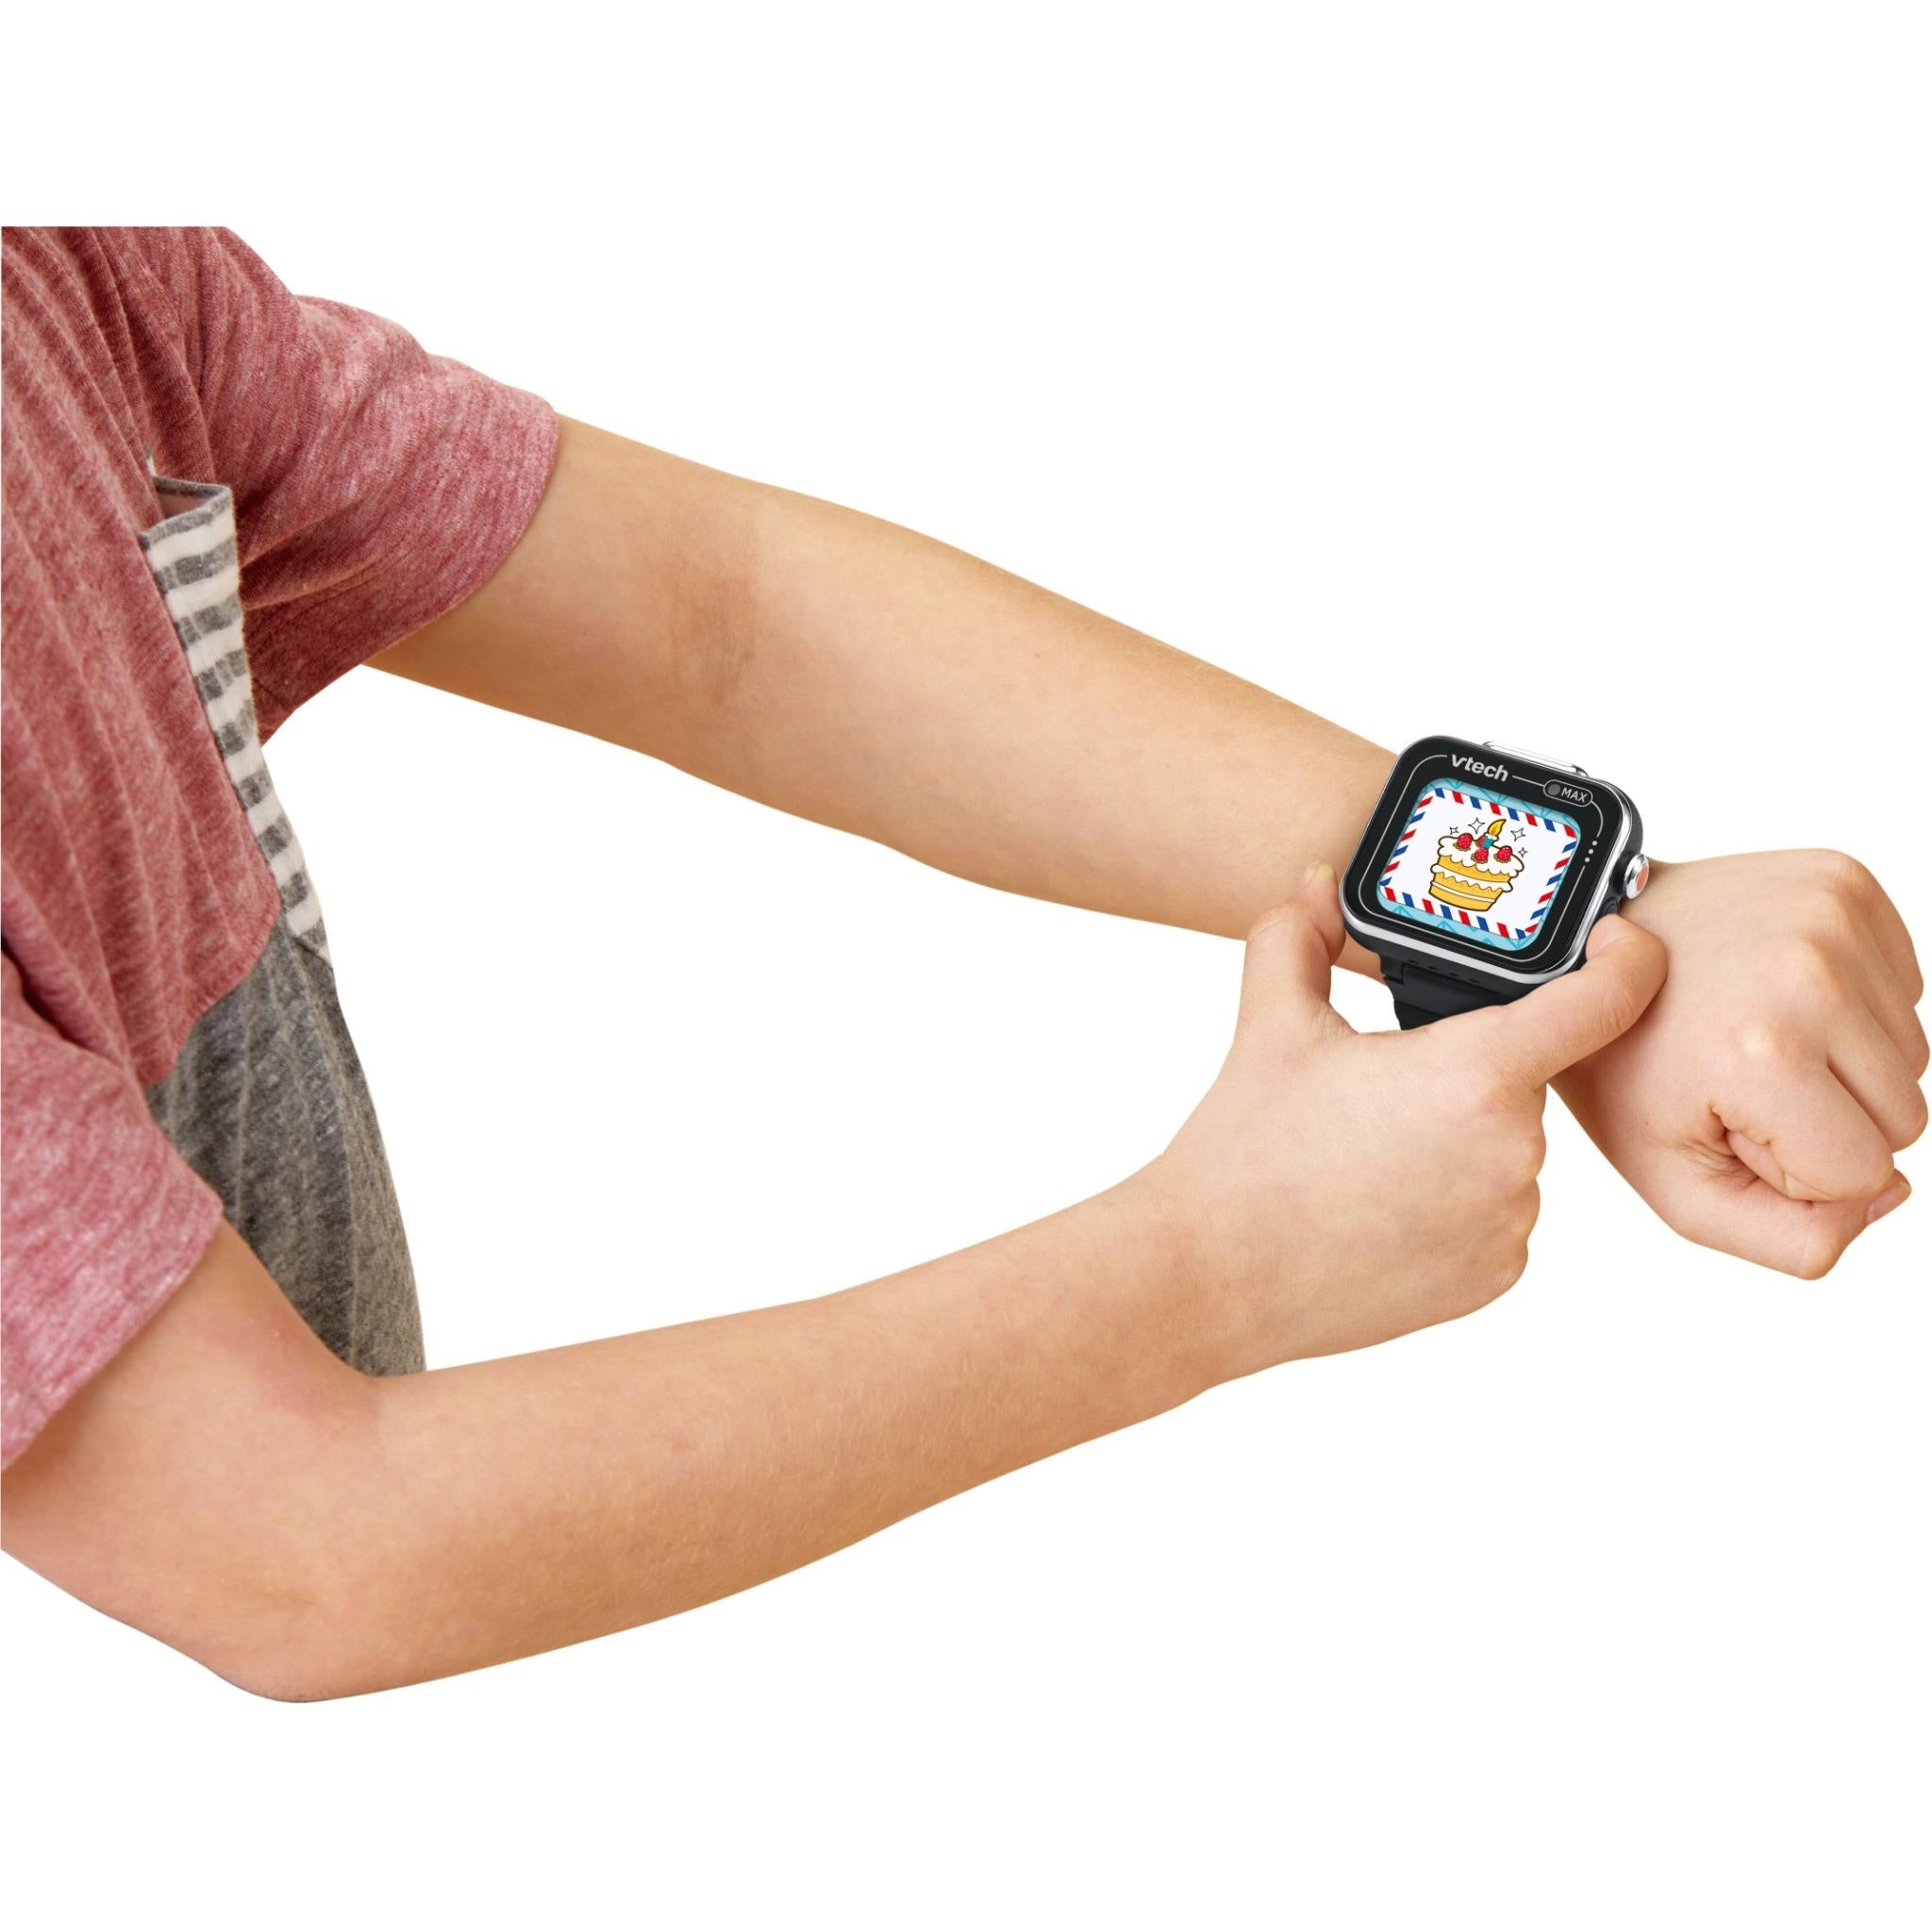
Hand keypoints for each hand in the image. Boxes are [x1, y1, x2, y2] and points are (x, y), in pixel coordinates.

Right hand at [1144, 864, 1667, 1373]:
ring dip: (1464, 1138)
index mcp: (1475, 1072)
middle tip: (1386, 1086)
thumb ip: (1299, 935)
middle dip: (1469, 1070)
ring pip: (1510, 1150)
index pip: (1604, 999)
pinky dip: (1457, 1203)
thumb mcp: (1272, 1024)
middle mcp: (1514, 1150)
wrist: (1215, 1274)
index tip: (1615, 942)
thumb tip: (1316, 884)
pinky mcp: (1497, 1276)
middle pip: (1524, 1078)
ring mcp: (1511, 1221)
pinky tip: (1383, 1205)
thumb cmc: (1244, 1151)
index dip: (1625, 958)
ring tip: (1371, 1154)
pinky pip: (1499, 1215)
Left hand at [1554, 851, 1925, 1277]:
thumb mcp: (1675, 1181)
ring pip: (1912, 1055)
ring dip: (1843, 1062)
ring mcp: (1831, 915)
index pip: (1865, 1172)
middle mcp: (1810, 973)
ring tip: (1752, 1030)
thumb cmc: (1623, 1066)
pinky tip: (1775, 991)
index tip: (1726, 1116)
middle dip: (1828, 1116)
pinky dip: (1853, 1005)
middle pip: (1904, 1116)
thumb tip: (1894, 1193)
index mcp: (1764, 1052)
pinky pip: (1906, 991)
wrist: (1585, 947)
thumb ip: (1791, 1236)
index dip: (1797, 1165)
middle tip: (1736, 1075)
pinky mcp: (1845, 880)